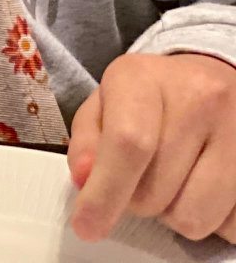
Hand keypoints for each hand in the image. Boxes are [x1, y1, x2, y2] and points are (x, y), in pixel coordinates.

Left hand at [69, 52, 235, 242]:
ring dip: (175, 214)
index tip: (86, 227)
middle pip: (155, 193)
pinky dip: (213, 220)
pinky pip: (229, 227)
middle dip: (137, 202)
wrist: (212, 79)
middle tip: (142, 179)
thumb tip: (84, 179)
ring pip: (193, 218)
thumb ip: (87, 141)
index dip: (104, 194)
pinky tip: (206, 188)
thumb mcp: (105, 103)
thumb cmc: (148, 97)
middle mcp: (200, 100)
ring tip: (175, 182)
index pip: (128, 143)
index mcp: (145, 78)